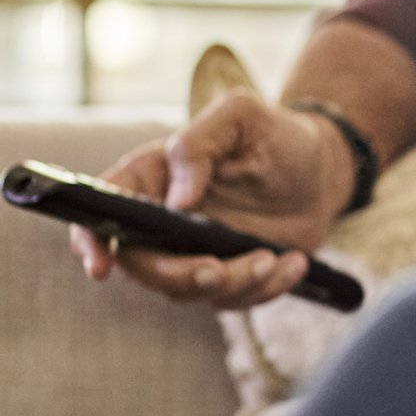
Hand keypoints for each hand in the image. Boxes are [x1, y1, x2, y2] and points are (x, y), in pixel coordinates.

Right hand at [68, 90, 354, 307]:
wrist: (324, 167)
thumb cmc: (275, 135)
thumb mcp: (241, 116)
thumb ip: (199, 144)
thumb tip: (176, 201)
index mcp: (151, 179)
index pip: (102, 214)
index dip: (92, 243)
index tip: (101, 267)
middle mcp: (162, 221)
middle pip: (143, 266)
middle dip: (179, 275)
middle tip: (220, 268)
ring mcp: (194, 251)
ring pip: (190, 290)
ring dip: (232, 283)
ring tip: (273, 257)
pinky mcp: (229, 273)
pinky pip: (233, 299)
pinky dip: (265, 289)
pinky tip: (295, 263)